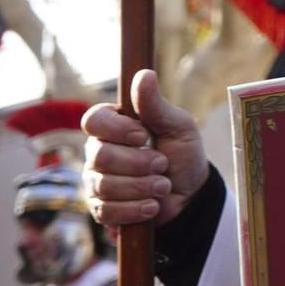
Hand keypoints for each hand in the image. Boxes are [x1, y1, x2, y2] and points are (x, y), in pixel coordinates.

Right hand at [82, 70, 207, 228]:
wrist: (191, 196)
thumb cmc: (182, 154)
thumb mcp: (178, 127)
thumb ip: (156, 105)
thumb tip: (144, 75)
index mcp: (112, 125)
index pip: (93, 120)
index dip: (117, 130)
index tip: (143, 135)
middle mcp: (98, 151)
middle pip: (100, 156)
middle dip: (138, 164)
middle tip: (163, 164)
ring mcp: (96, 181)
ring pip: (104, 185)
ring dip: (141, 187)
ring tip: (163, 186)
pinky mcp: (100, 208)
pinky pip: (106, 211)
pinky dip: (134, 210)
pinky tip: (152, 207)